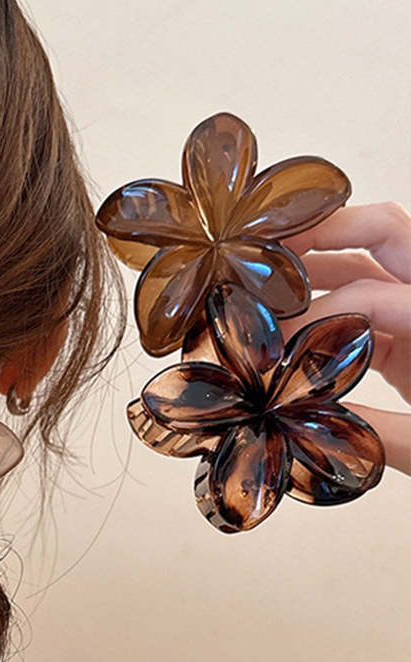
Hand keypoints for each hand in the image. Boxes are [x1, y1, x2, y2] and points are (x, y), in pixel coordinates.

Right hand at [282, 202, 410, 474]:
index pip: (371, 293)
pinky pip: (366, 296)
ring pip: (373, 254)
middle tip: (265, 249)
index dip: (317, 312)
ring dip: (319, 258)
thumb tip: (297, 420)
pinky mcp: (410, 334)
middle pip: (383, 230)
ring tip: (269, 276)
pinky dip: (325, 298)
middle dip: (322, 232)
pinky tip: (291, 317)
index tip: (275, 342)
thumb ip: (370, 431)